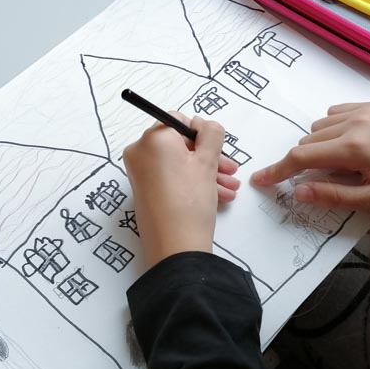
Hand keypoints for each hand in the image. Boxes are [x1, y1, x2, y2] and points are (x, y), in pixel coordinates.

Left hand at [124, 115, 237, 266]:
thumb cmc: (190, 200)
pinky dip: (193, 183)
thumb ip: (211, 134)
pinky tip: (219, 196)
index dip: (200, 132)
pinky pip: (171, 178)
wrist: (175, 248)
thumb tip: (206, 125)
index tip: (216, 148)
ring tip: (230, 188)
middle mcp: (140, 153)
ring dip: (206, 172)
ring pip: (178, 164)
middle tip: (229, 168)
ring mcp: (140, 174)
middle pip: (179, 144)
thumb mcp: (207, 161)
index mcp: (152, 139)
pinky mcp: (145, 192)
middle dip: (208, 156)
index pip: (177, 120)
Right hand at [251, 102, 369, 210]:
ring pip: (318, 127)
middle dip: (306, 162)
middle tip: (326, 179)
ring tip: (343, 163)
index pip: (302, 157)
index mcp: (354, 147)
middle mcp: (355, 122)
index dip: (277, 170)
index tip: (259, 179)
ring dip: (320, 145)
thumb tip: (298, 192)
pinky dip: (332, 129)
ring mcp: (363, 110)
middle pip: (307, 141)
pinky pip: (334, 114)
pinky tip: (349, 144)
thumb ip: (334, 196)